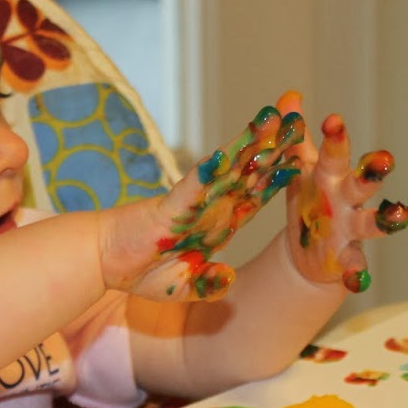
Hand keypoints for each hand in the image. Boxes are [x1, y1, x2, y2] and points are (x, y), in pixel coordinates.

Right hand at [99, 104, 303, 300]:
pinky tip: (229, 153)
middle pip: (249, 174)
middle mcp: (210, 208)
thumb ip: (210, 285)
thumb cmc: (140, 271)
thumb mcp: (183, 288)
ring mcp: (192, 204)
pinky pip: (194, 187)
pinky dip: (210, 171)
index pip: (255, 197)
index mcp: (217, 225)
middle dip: (274, 148)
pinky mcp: (171, 207)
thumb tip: (230, 277)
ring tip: (274, 119)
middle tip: (298, 119)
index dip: (279, 177)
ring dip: (251, 145)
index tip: (304, 158)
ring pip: (228, 170)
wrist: (103, 262)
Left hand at [277, 91, 407, 292]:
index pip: (335, 153)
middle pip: (362, 184)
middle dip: (372, 172)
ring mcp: (350, 230)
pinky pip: (355, 268)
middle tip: (384, 159)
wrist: (307, 249)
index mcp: (331, 176)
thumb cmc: (308, 199)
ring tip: (399, 215)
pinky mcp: (346, 259)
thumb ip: (295, 136)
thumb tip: (289, 97)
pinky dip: (357, 274)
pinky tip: (356, 282)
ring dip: (386, 219)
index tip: (333, 120)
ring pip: (371, 223)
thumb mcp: (298, 168)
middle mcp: (346, 200)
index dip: (336, 138)